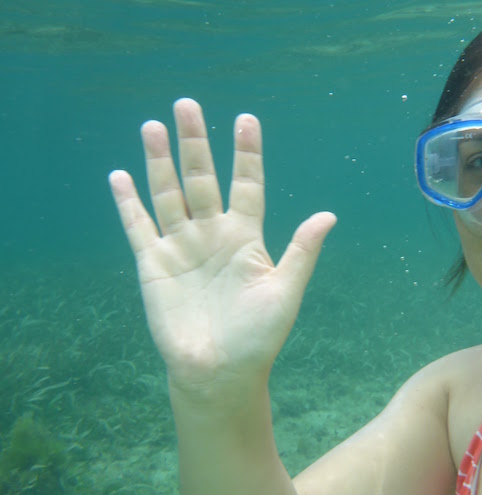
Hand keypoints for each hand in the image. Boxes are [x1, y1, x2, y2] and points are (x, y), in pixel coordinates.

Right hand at [109, 98, 335, 404]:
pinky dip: (128, 203)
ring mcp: (182, 247)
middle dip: (195, 143)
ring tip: (154, 127)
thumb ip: (302, 251)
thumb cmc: (258, 335)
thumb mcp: (286, 290)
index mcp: (246, 237)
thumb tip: (329, 214)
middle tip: (187, 104)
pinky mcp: (154, 265)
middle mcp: (213, 234)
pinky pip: (139, 227)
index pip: (246, 184)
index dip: (246, 153)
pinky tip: (120, 176)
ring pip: (168, 194)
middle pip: (202, 179)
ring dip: (160, 161)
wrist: (220, 371)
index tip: (246, 119)